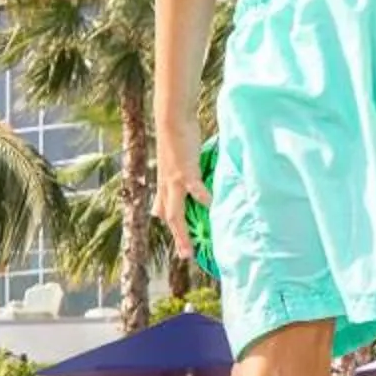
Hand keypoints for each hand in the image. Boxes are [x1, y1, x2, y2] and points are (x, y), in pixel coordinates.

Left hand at [155, 116, 204, 237]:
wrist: (171, 119)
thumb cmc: (176, 138)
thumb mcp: (173, 162)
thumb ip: (176, 176)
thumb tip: (180, 183)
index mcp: (165, 183)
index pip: (165, 210)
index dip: (171, 227)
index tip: (179, 243)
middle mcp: (167, 185)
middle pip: (170, 217)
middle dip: (177, 238)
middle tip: (185, 257)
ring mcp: (174, 179)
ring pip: (175, 211)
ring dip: (181, 232)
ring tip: (190, 249)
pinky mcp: (185, 169)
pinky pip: (194, 187)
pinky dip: (201, 196)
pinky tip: (210, 205)